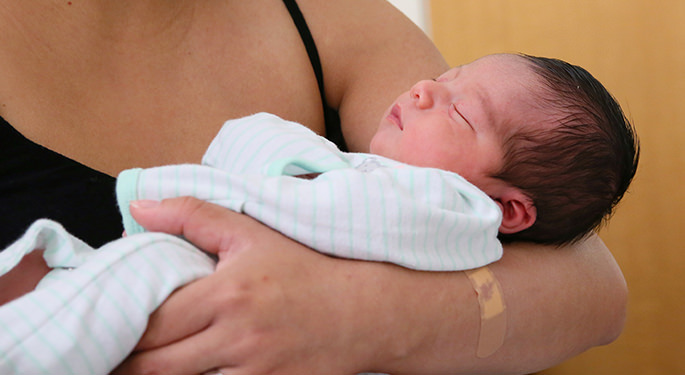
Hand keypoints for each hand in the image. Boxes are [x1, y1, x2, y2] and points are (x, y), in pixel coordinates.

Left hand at [113, 197, 378, 374]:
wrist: (363, 313)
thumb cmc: (305, 270)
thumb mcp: (253, 233)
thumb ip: (193, 216)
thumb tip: (139, 207)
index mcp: (227, 295)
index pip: (152, 322)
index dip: (121, 329)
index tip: (107, 327)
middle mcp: (237, 338)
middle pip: (156, 365)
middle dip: (128, 361)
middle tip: (111, 352)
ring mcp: (253, 372)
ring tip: (146, 362)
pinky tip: (192, 368)